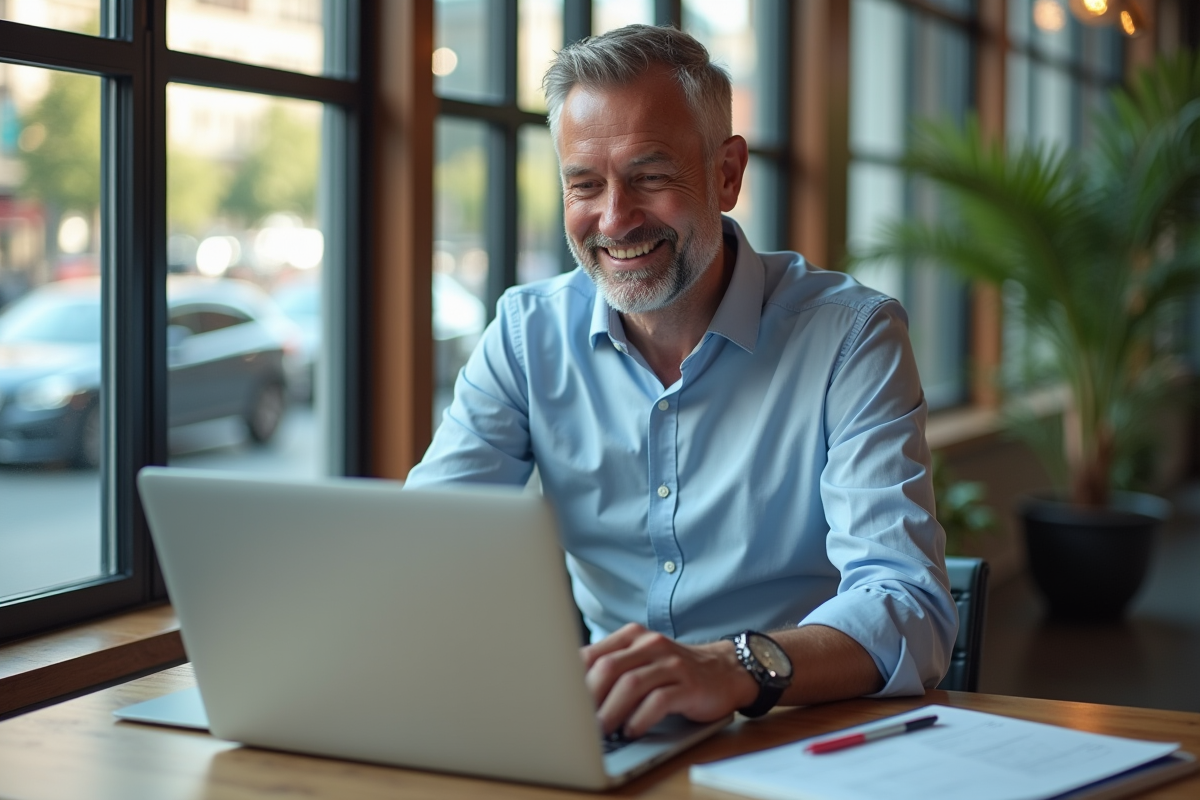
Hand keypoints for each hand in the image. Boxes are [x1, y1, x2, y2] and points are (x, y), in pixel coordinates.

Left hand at [581, 623, 757, 737]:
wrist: (725, 671)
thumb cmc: (674, 671)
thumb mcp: (641, 661)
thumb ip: (612, 669)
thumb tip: (572, 694)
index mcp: (633, 637)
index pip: (593, 654)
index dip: (573, 680)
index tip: (562, 703)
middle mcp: (651, 645)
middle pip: (608, 668)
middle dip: (589, 698)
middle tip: (579, 723)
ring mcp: (672, 664)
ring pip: (631, 684)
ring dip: (611, 711)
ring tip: (602, 732)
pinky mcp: (689, 685)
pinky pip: (659, 700)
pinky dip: (640, 718)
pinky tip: (631, 731)